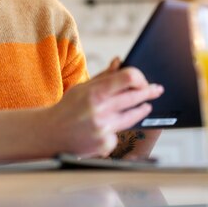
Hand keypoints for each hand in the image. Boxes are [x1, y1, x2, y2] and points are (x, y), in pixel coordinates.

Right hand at [45, 57, 163, 157]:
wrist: (50, 133)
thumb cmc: (68, 108)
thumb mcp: (82, 88)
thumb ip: (104, 77)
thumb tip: (119, 62)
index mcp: (94, 92)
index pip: (128, 78)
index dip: (139, 78)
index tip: (143, 81)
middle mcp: (100, 110)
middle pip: (135, 97)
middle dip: (149, 92)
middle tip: (157, 90)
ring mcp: (103, 129)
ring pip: (132, 117)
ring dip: (141, 110)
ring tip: (146, 107)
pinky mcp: (104, 144)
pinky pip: (119, 134)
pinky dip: (115, 131)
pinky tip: (105, 129)